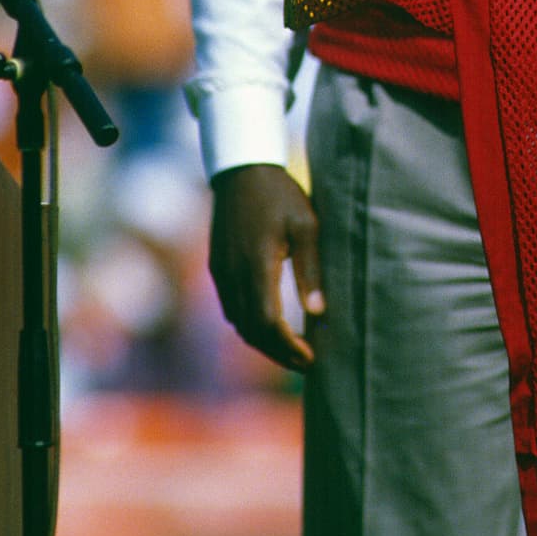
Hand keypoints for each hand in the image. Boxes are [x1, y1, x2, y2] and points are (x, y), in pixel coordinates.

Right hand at [209, 163, 325, 370]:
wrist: (242, 170)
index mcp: (257, 263)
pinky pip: (231, 309)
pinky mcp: (217, 268)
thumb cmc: (282, 195)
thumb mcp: (306, 226)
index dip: (287, 346)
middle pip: (251, 330)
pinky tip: (271, 327)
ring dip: (264, 343)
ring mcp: (220, 272)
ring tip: (293, 351)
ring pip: (238, 323)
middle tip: (306, 365)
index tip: (311, 357)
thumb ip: (311, 269)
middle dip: (278, 353)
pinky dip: (250, 325)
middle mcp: (233, 273)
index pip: (267, 321)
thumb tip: (319, 312)